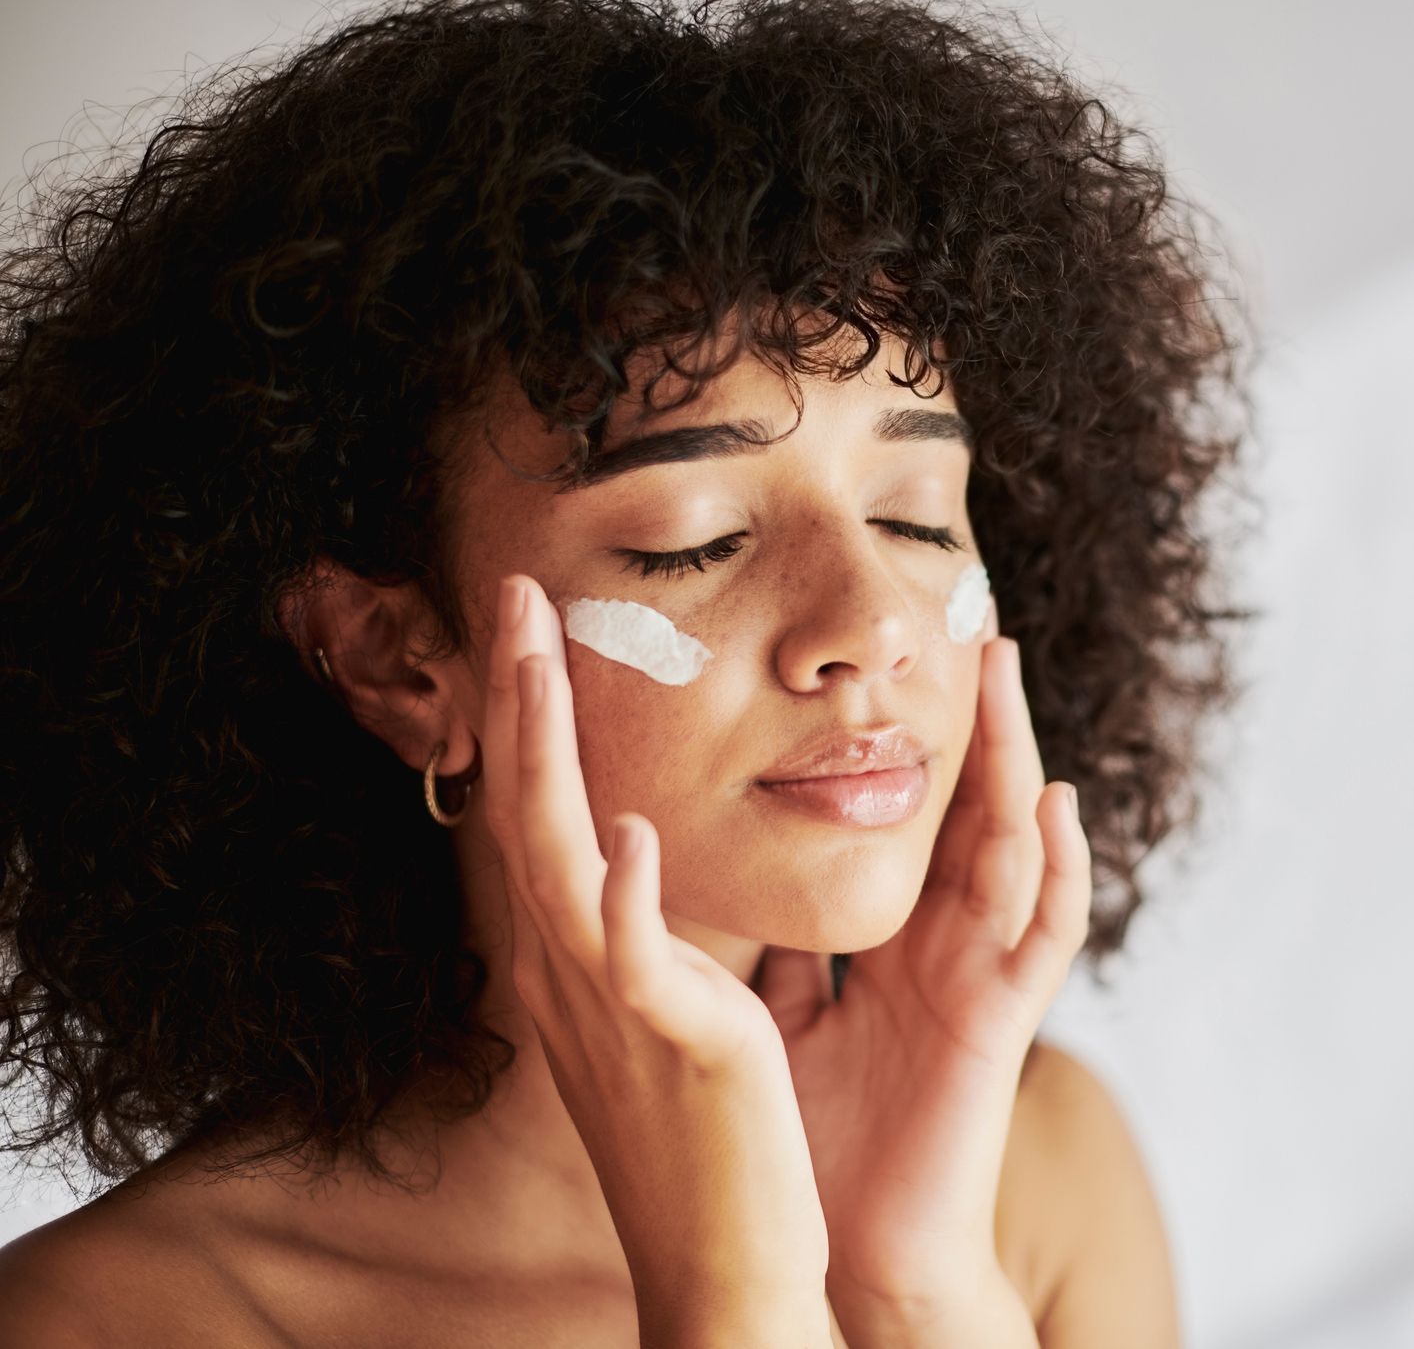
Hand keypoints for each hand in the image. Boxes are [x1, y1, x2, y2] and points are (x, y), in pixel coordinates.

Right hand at [480, 573, 832, 1313]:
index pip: (537, 810)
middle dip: (520, 698)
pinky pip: (634, 958)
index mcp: (572, 951)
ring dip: (546, 753)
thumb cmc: (692, 1126)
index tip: (532, 631)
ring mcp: (608, 1001)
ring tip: (539, 657)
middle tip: (518, 597)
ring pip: (560, 857)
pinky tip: (628, 830)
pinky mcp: (670, 1040)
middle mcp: (568, 965)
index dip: (527, 717)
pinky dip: (623, 895)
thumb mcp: (649, 1005)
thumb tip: (634, 850)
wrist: (719, 1257)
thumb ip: (635, 925)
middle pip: (529, 808)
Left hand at [753, 607, 1092, 1311]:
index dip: (910, 745)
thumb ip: (776, 940)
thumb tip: (728, 866)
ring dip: (1015, 760)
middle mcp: (939, 946)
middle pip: (965, 813)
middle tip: (973, 632)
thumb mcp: (780, 1008)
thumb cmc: (807, 1129)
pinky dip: (1056, 870)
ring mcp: (974, 979)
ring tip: (1009, 676)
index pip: (906, 819)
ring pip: (1009, 849)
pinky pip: (1041, 940)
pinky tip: (1054, 803)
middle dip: (973, 725)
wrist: (826, 1245)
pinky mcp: (996, 1026)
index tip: (902, 668)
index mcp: (887, 941)